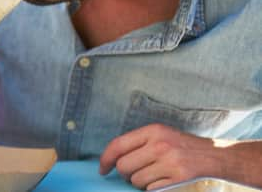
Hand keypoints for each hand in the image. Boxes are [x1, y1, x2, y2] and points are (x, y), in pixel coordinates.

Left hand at [100, 123, 241, 189]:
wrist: (214, 155)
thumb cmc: (180, 145)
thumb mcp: (160, 134)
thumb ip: (137, 142)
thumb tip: (111, 158)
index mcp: (152, 131)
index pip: (117, 145)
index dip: (105, 159)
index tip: (102, 169)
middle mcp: (160, 145)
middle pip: (124, 166)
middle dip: (124, 173)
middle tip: (132, 173)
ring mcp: (170, 162)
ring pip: (136, 180)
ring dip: (139, 182)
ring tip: (151, 175)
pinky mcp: (178, 178)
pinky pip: (151, 189)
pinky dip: (152, 188)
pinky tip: (161, 181)